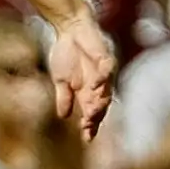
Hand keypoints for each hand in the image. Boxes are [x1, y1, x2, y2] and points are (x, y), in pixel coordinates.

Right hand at [47, 10, 114, 140]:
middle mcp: (99, 85)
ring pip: (107, 91)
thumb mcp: (61, 80)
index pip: (92, 113)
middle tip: (87, 127)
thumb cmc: (66, 53)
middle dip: (95, 117)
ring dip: (100, 102)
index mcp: (88, 92)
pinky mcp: (106, 57)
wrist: (69, 29)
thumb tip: (63, 116)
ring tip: (91, 113)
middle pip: (102, 105)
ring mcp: (104, 72)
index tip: (86, 139)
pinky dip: (102, 79)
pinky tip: (94, 87)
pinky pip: (107, 70)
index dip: (90, 126)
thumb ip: (64, 97)